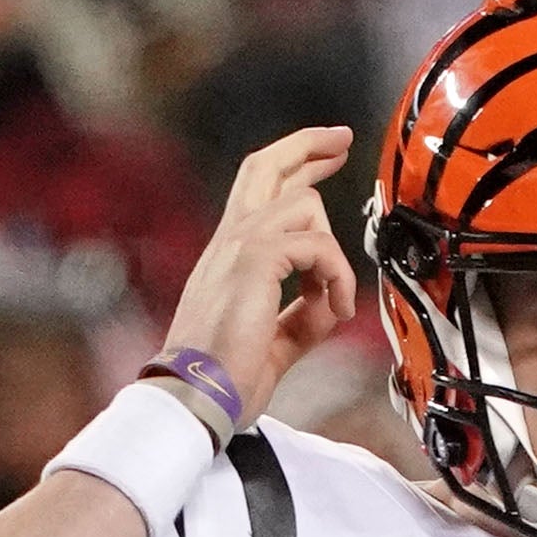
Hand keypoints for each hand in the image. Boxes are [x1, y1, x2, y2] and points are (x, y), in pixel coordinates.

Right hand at [163, 128, 357, 421]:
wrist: (195, 396)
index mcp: (228, 257)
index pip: (258, 192)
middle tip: (342, 139)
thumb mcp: (274, 340)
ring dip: (334, 250)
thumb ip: (302, 315)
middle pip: (266, 165)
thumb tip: (329, 302)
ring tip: (334, 298)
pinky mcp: (253, 260)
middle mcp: (229, 242)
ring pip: (304, 204)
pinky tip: (334, 308)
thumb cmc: (222, 378)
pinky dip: (336, 275)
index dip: (294, 167)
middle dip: (309, 146)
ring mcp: (237, 246)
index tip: (327, 159)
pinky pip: (316, 244)